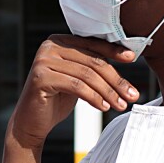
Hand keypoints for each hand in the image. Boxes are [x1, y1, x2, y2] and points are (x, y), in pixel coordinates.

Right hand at [10, 35, 138, 149]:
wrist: (31, 122)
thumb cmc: (56, 99)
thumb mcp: (77, 78)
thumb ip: (91, 65)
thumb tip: (126, 57)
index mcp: (58, 41)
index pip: (92, 44)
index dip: (113, 51)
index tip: (132, 59)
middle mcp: (48, 47)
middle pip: (92, 61)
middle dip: (116, 80)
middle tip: (132, 95)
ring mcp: (43, 61)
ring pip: (87, 75)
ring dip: (108, 92)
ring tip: (121, 105)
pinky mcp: (40, 78)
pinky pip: (77, 86)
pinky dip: (94, 98)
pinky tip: (103, 107)